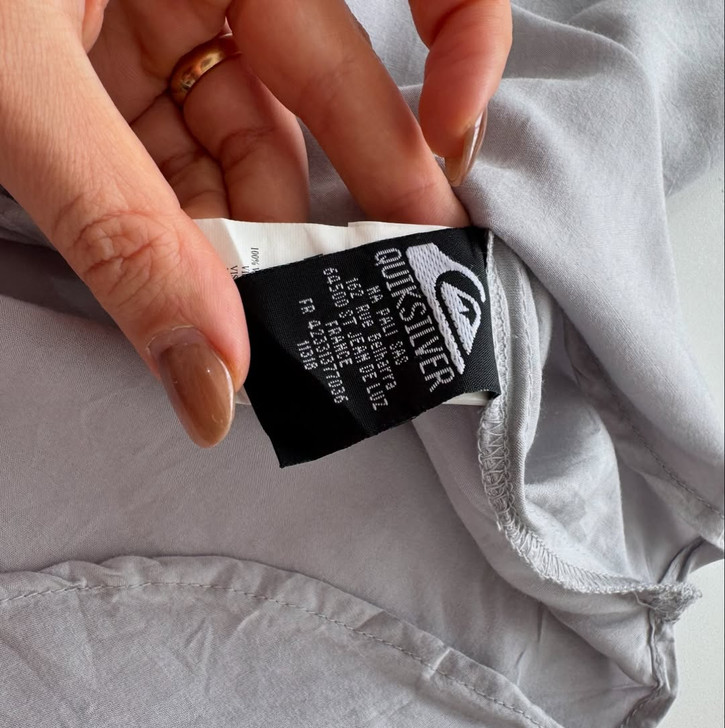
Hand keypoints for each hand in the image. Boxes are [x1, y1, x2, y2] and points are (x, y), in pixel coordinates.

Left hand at [0, 0, 510, 446]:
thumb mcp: (15, 85)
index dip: (461, 45)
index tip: (451, 159)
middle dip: (339, 201)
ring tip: (266, 322)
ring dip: (250, 232)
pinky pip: (173, 143)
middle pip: (317, 87)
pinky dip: (185, 217)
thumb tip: (214, 381)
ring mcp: (155, 6)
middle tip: (368, 301)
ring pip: (241, 131)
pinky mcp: (102, 56)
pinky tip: (196, 286)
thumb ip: (122, 234)